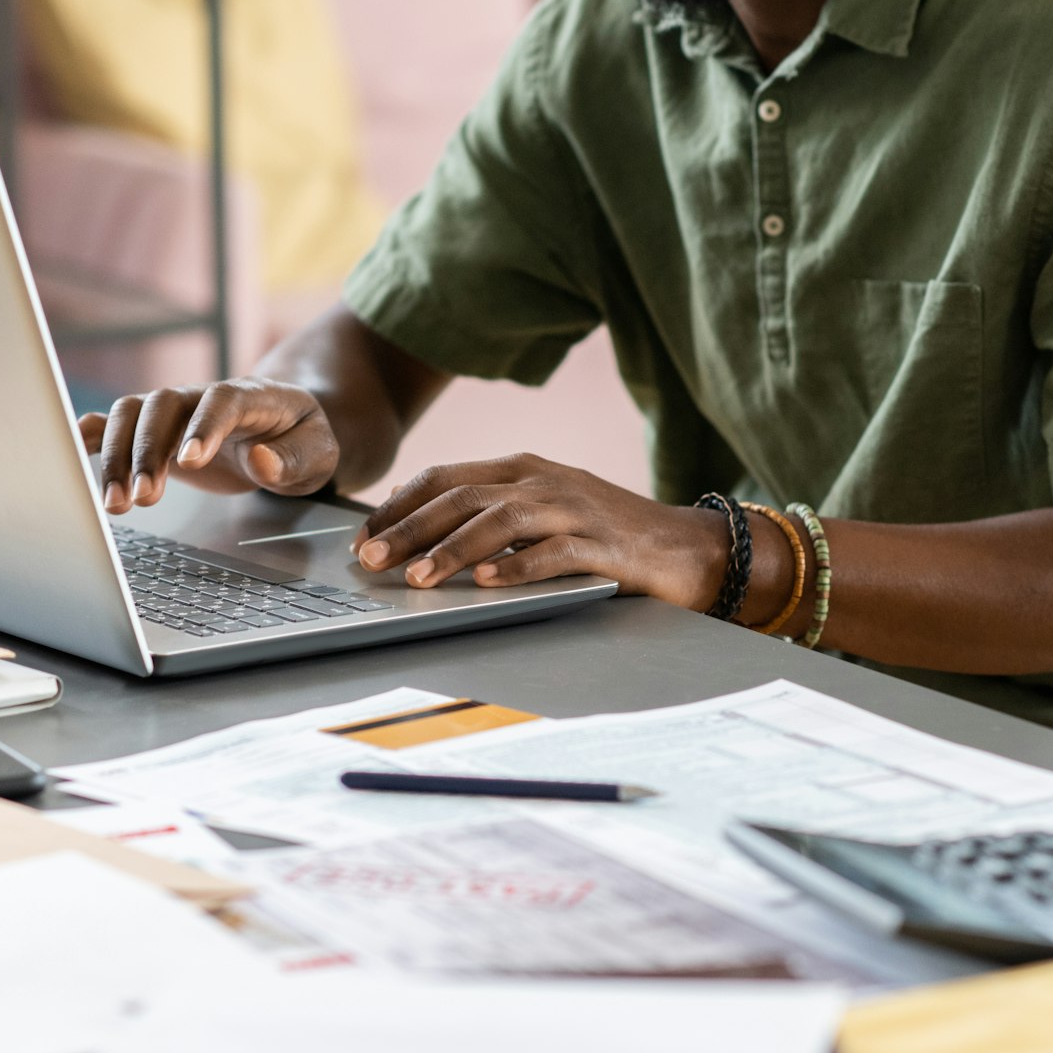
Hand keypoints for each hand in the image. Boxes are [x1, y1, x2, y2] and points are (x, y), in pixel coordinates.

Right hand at [78, 378, 340, 513]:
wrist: (285, 427)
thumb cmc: (302, 439)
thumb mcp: (319, 452)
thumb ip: (295, 458)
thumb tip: (261, 461)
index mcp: (251, 396)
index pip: (222, 401)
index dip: (203, 427)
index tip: (190, 463)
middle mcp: (203, 395)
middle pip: (163, 406)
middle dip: (147, 451)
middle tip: (142, 500)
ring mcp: (176, 409)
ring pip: (132, 415)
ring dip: (117, 456)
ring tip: (116, 504)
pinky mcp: (157, 429)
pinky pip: (116, 422)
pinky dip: (90, 434)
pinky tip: (69, 453)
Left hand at [351, 453, 730, 608]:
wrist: (689, 548)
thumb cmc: (605, 537)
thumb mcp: (540, 514)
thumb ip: (488, 513)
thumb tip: (417, 530)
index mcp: (522, 469)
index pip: (445, 476)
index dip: (399, 505)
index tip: (362, 537)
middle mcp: (543, 481)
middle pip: (463, 496)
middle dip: (410, 528)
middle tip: (372, 560)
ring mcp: (574, 510)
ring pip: (500, 520)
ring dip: (453, 549)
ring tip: (417, 578)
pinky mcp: (603, 545)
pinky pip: (553, 553)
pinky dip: (516, 566)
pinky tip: (486, 582)